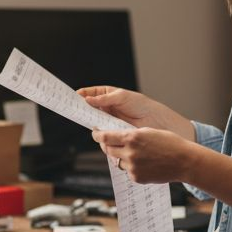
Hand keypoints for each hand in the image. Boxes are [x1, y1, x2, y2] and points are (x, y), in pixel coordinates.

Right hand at [78, 86, 195, 140]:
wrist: (158, 123)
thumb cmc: (143, 106)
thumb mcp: (123, 97)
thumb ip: (105, 99)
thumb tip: (87, 99)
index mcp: (109, 97)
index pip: (91, 95)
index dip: (82, 95)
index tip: (72, 97)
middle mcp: (108, 110)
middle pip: (90, 110)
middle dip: (83, 111)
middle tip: (75, 111)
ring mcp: (111, 122)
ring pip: (95, 124)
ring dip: (92, 124)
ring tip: (91, 124)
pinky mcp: (115, 135)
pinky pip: (104, 135)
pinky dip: (101, 136)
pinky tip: (101, 135)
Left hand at [92, 127, 196, 184]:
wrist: (184, 161)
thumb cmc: (170, 143)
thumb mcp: (149, 131)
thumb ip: (131, 134)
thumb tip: (117, 137)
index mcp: (132, 137)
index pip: (105, 136)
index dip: (97, 134)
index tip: (95, 132)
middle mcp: (130, 152)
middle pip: (108, 149)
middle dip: (107, 145)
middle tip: (109, 142)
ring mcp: (133, 167)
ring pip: (117, 161)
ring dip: (120, 156)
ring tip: (133, 153)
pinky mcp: (136, 178)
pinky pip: (127, 171)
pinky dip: (131, 166)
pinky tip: (144, 163)